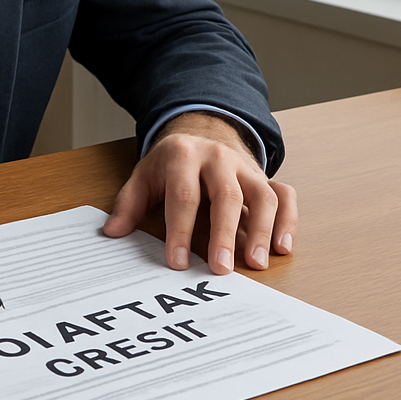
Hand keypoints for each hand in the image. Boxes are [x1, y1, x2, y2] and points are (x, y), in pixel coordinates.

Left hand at [103, 113, 297, 274]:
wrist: (201, 131)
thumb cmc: (171, 163)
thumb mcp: (144, 176)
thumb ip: (129, 203)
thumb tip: (112, 233)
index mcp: (183, 156)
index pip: (183, 195)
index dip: (180, 230)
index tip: (177, 263)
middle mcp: (217, 158)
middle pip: (225, 195)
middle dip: (223, 233)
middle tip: (221, 268)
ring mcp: (244, 167)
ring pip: (261, 195)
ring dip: (261, 230)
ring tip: (256, 263)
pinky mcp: (264, 177)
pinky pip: (284, 195)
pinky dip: (288, 220)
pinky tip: (282, 247)